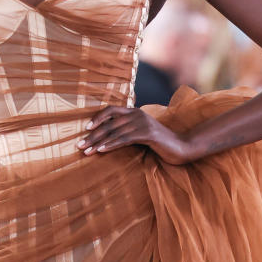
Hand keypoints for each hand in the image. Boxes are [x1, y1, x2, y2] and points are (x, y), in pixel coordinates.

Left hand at [78, 106, 193, 164]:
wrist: (181, 147)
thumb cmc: (160, 144)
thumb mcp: (142, 134)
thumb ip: (128, 131)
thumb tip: (108, 137)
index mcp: (135, 112)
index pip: (111, 110)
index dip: (97, 118)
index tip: (85, 129)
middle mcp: (137, 114)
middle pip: (109, 123)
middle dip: (92, 135)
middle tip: (80, 145)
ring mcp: (143, 123)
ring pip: (115, 132)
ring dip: (98, 142)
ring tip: (87, 151)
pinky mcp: (148, 134)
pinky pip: (125, 139)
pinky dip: (111, 145)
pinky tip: (101, 150)